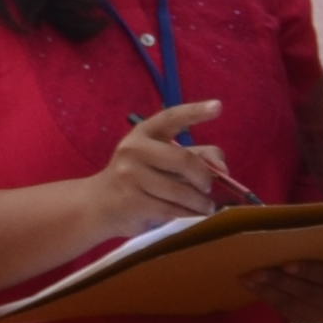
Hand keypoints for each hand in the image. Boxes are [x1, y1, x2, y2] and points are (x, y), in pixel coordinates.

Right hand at [101, 100, 237, 230]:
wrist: (99, 203)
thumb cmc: (140, 178)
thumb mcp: (161, 159)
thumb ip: (195, 155)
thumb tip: (223, 168)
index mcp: (144, 132)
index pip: (171, 117)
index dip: (195, 112)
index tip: (218, 107)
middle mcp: (134, 149)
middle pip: (184, 160)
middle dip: (205, 177)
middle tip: (210, 188)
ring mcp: (131, 176)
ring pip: (181, 191)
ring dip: (201, 203)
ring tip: (206, 207)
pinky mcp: (133, 201)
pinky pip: (173, 210)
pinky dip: (188, 215)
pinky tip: (191, 215)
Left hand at [248, 259, 322, 322]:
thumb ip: (317, 252)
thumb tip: (285, 239)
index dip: (308, 270)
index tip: (287, 264)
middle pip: (307, 292)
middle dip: (279, 281)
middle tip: (256, 272)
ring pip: (293, 304)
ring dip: (267, 291)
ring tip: (247, 279)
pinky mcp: (308, 322)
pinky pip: (286, 312)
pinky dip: (268, 299)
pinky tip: (254, 288)